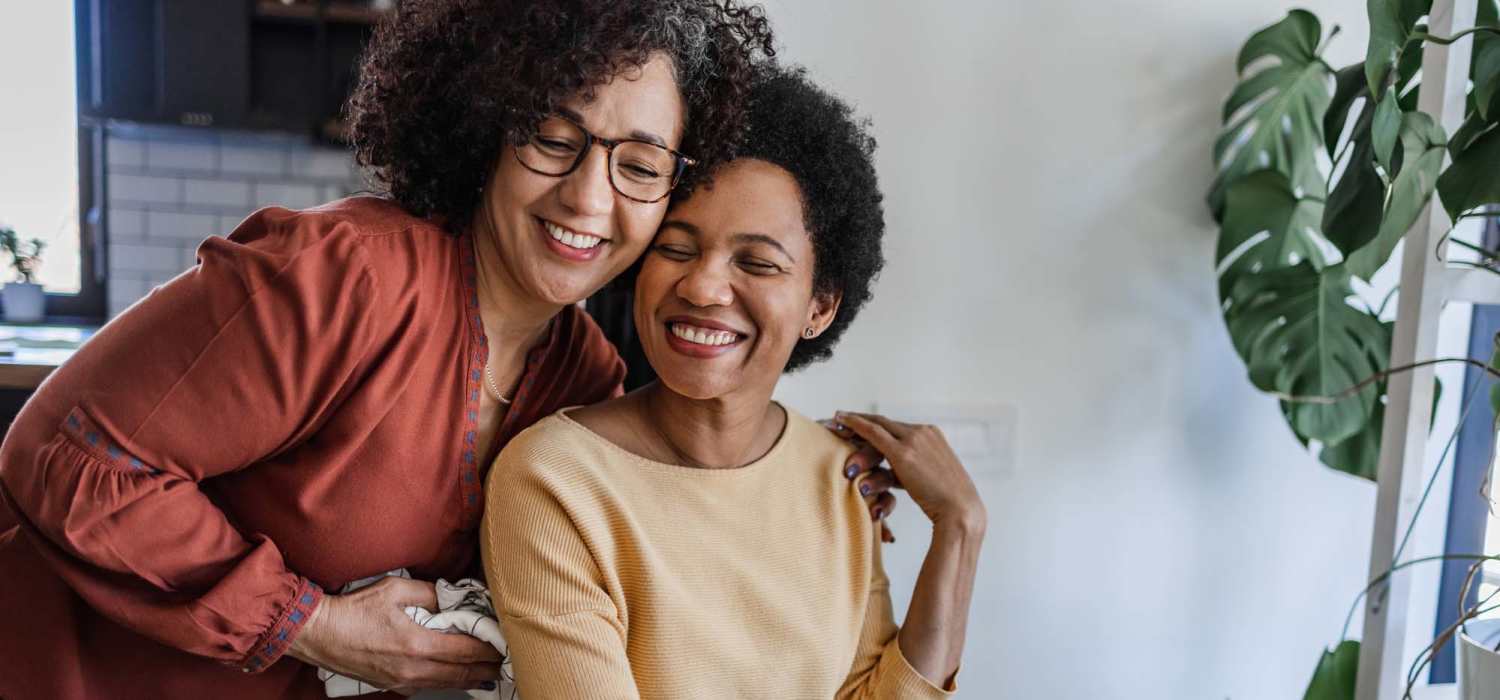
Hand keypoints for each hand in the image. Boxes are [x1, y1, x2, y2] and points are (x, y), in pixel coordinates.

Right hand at [286, 576, 501, 692]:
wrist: (319, 634)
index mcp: (418, 644)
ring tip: (489, 674)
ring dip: (471, 679)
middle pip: (461, 672)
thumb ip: (431, 593)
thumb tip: (453, 597)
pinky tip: (457, 678)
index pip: (466, 650)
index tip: (505, 644)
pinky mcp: (392, 684)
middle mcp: (413, 667)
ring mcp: (402, 680)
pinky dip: (448, 682)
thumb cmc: (354, 610)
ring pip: (446, 683)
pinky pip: (429, 686)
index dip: (489, 649)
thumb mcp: (396, 590)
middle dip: (486, 668)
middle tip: (506, 663)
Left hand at [832, 412, 985, 530]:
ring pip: (876, 426)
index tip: (861, 424)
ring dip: (854, 423)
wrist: (961, 510)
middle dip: (862, 419)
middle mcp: (924, 432)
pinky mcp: (903, 453)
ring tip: (835, 422)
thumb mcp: (936, 480)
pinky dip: (854, 425)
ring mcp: (914, 440)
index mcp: (933, 435)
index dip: (878, 425)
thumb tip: (908, 477)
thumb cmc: (950, 504)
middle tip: (840, 417)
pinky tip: (839, 422)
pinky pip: (873, 433)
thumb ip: (919, 471)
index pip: (899, 427)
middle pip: (886, 422)